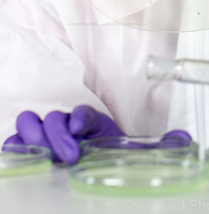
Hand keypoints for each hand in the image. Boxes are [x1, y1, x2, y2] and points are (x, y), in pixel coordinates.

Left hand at [3, 105, 124, 164]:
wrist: (115, 163)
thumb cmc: (82, 170)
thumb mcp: (59, 174)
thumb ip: (39, 163)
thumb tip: (21, 152)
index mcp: (37, 144)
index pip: (15, 139)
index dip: (18, 146)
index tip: (33, 160)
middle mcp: (49, 130)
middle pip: (27, 120)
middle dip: (35, 138)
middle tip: (51, 157)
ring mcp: (69, 122)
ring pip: (53, 118)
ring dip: (59, 136)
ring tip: (73, 156)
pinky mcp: (91, 118)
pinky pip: (81, 112)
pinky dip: (78, 120)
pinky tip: (79, 131)